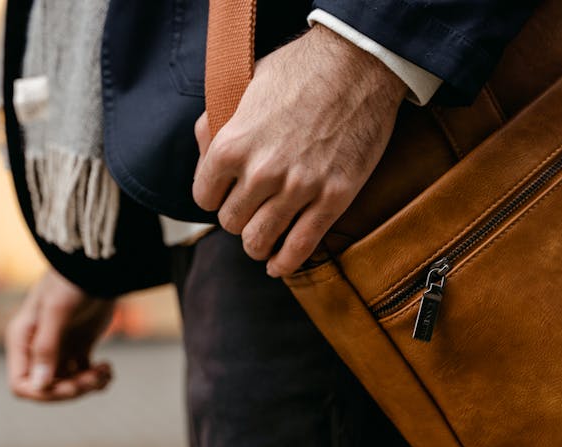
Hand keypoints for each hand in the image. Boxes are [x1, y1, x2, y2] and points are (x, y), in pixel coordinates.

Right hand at [5, 268, 114, 401]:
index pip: (21, 384)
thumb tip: (39, 385)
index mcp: (23, 341)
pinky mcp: (79, 347)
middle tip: (94, 377)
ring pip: (68, 384)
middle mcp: (38, 348)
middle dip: (72, 389)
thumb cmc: (70, 281)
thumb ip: (46, 347)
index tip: (71, 386)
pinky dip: (97, 378)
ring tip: (105, 371)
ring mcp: (59, 349)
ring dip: (88, 385)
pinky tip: (108, 368)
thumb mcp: (56, 311)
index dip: (43, 393)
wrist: (97, 267)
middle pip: (47, 388)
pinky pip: (84, 374)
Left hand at [192, 24, 406, 276]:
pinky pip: (301, 246)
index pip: (204, 197)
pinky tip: (278, 266)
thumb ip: (217, 123)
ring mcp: (299, 188)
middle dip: (237, 219)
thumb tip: (204, 154)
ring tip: (261, 242)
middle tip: (249, 211)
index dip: (213, 197)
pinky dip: (285, 263)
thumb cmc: (299, 70)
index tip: (224, 195)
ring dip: (257, 245)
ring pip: (260, 241)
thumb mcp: (244, 86)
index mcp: (232, 144)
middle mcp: (261, 172)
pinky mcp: (334, 198)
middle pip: (231, 223)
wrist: (358, 65)